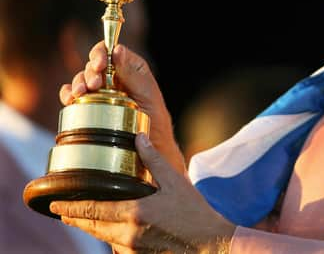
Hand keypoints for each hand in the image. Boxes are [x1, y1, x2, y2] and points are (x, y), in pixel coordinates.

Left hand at [50, 133, 234, 253]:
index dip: (70, 208)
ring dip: (95, 228)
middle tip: (64, 212)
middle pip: (92, 227)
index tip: (55, 205)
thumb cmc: (195, 213)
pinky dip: (112, 238)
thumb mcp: (176, 182)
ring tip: (87, 219)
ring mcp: (133, 250)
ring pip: (104, 238)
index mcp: (134, 213)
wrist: (211, 245)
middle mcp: (128, 235)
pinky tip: (115, 232)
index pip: (92, 211)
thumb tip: (139, 137)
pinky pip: (118, 248)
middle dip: (77, 219)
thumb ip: (154, 160)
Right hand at [59, 41, 184, 173]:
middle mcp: (113, 79)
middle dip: (89, 72)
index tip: (100, 65)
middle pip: (92, 65)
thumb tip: (117, 49)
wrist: (149, 151)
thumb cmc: (155, 121)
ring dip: (77, 83)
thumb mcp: (148, 96)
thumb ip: (134, 75)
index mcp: (130, 70)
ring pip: (81, 80)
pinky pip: (73, 97)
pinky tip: (69, 100)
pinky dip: (67, 95)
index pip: (110, 52)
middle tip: (94, 84)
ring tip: (80, 93)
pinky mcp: (89, 108)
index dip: (101, 53)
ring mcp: (99, 93)